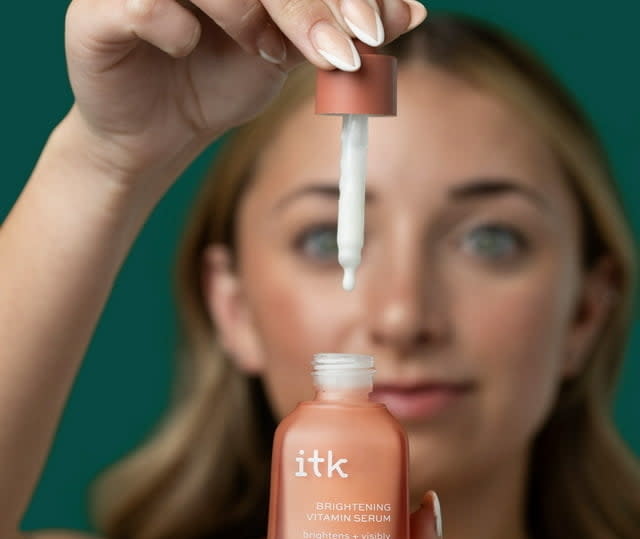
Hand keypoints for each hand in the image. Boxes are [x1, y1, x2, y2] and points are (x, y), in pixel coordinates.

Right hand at [63, 0, 426, 176]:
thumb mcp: (285, 56)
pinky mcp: (101, 8)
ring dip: (249, 12)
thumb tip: (411, 11)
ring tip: (260, 50)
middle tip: (346, 48)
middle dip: (311, 4)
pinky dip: (174, 28)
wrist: (156, 132)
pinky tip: (183, 47)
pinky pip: (147, 5)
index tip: (377, 27)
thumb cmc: (215, 85)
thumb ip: (336, 28)